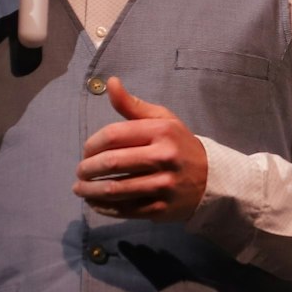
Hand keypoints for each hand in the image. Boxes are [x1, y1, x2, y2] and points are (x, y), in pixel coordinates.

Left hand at [73, 79, 207, 221]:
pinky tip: (95, 202)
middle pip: (112, 163)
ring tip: (80, 189)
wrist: (212, 180)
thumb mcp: (162, 120)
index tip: (86, 152)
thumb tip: (111, 82)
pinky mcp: (161, 208)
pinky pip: (124, 209)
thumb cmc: (179, 146)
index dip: (92, 144)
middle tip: (80, 172)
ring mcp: (163, 185)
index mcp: (161, 131)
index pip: (113, 135)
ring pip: (115, 189)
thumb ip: (133, 105)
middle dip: (87, 169)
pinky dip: (104, 207)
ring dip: (90, 191)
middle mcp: (163, 157)